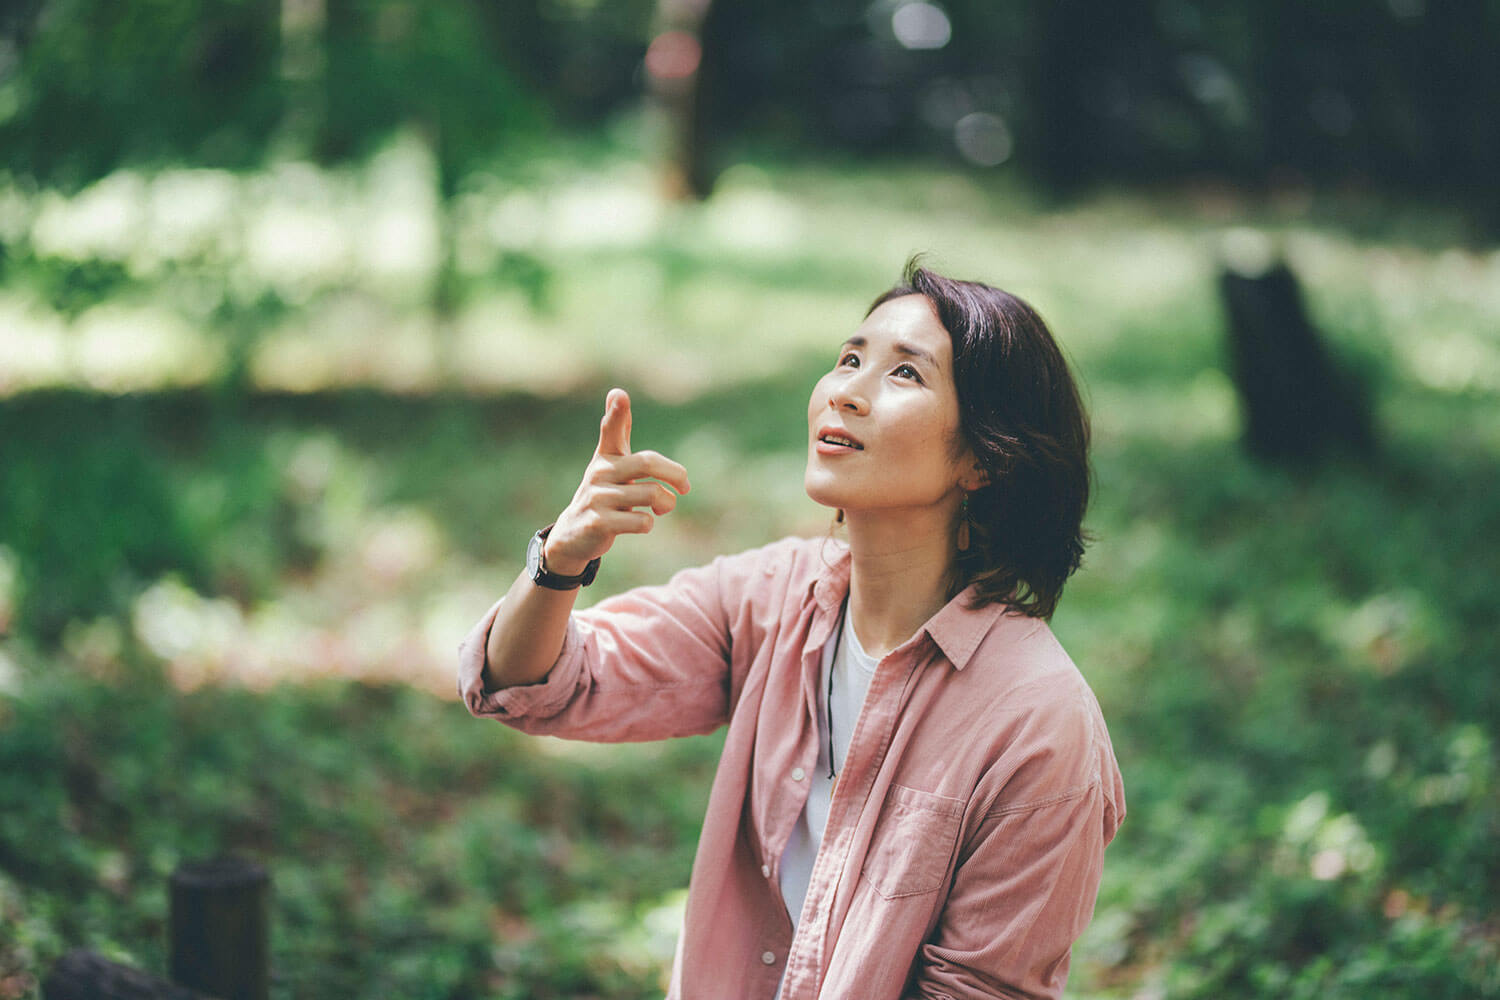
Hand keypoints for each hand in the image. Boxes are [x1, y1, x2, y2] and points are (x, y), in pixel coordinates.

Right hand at [543, 388, 691, 575]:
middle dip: (675, 474)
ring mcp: (598, 498)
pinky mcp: (599, 523)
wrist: (574, 535)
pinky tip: (640, 523)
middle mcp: (600, 473)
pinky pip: (642, 521)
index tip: (620, 395)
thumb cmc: (603, 493)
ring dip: (666, 504)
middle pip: (648, 463)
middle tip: (685, 487)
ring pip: (651, 494)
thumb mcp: (610, 463)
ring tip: (661, 508)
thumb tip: (617, 392)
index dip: (616, 413)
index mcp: (607, 457)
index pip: (610, 430)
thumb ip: (617, 431)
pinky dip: (649, 523)